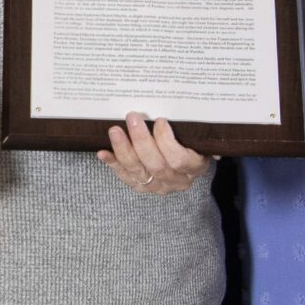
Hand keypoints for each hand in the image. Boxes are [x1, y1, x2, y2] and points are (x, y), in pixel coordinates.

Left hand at [95, 113, 211, 194]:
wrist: (187, 165)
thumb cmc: (193, 144)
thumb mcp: (199, 137)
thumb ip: (197, 131)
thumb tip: (201, 118)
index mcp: (194, 168)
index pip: (179, 159)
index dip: (167, 141)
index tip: (159, 121)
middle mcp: (176, 181)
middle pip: (156, 165)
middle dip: (141, 140)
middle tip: (132, 118)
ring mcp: (157, 186)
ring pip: (138, 171)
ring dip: (124, 149)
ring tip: (115, 130)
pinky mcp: (141, 187)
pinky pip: (125, 176)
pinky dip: (113, 164)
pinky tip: (103, 152)